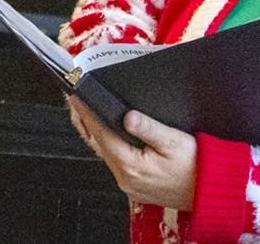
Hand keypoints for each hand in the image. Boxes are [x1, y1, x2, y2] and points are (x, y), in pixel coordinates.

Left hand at [68, 96, 195, 209]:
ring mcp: (129, 184)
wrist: (213, 192)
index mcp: (132, 166)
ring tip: (86, 111)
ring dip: (95, 133)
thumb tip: (128, 116)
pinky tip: (106, 133)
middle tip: (76, 99)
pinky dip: (107, 145)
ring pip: (104, 153)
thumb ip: (149, 128)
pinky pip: (114, 162)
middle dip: (87, 120)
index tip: (76, 97)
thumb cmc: (198, 168)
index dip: (87, 113)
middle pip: (98, 143)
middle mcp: (126, 178)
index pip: (101, 133)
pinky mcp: (134, 185)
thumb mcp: (175, 142)